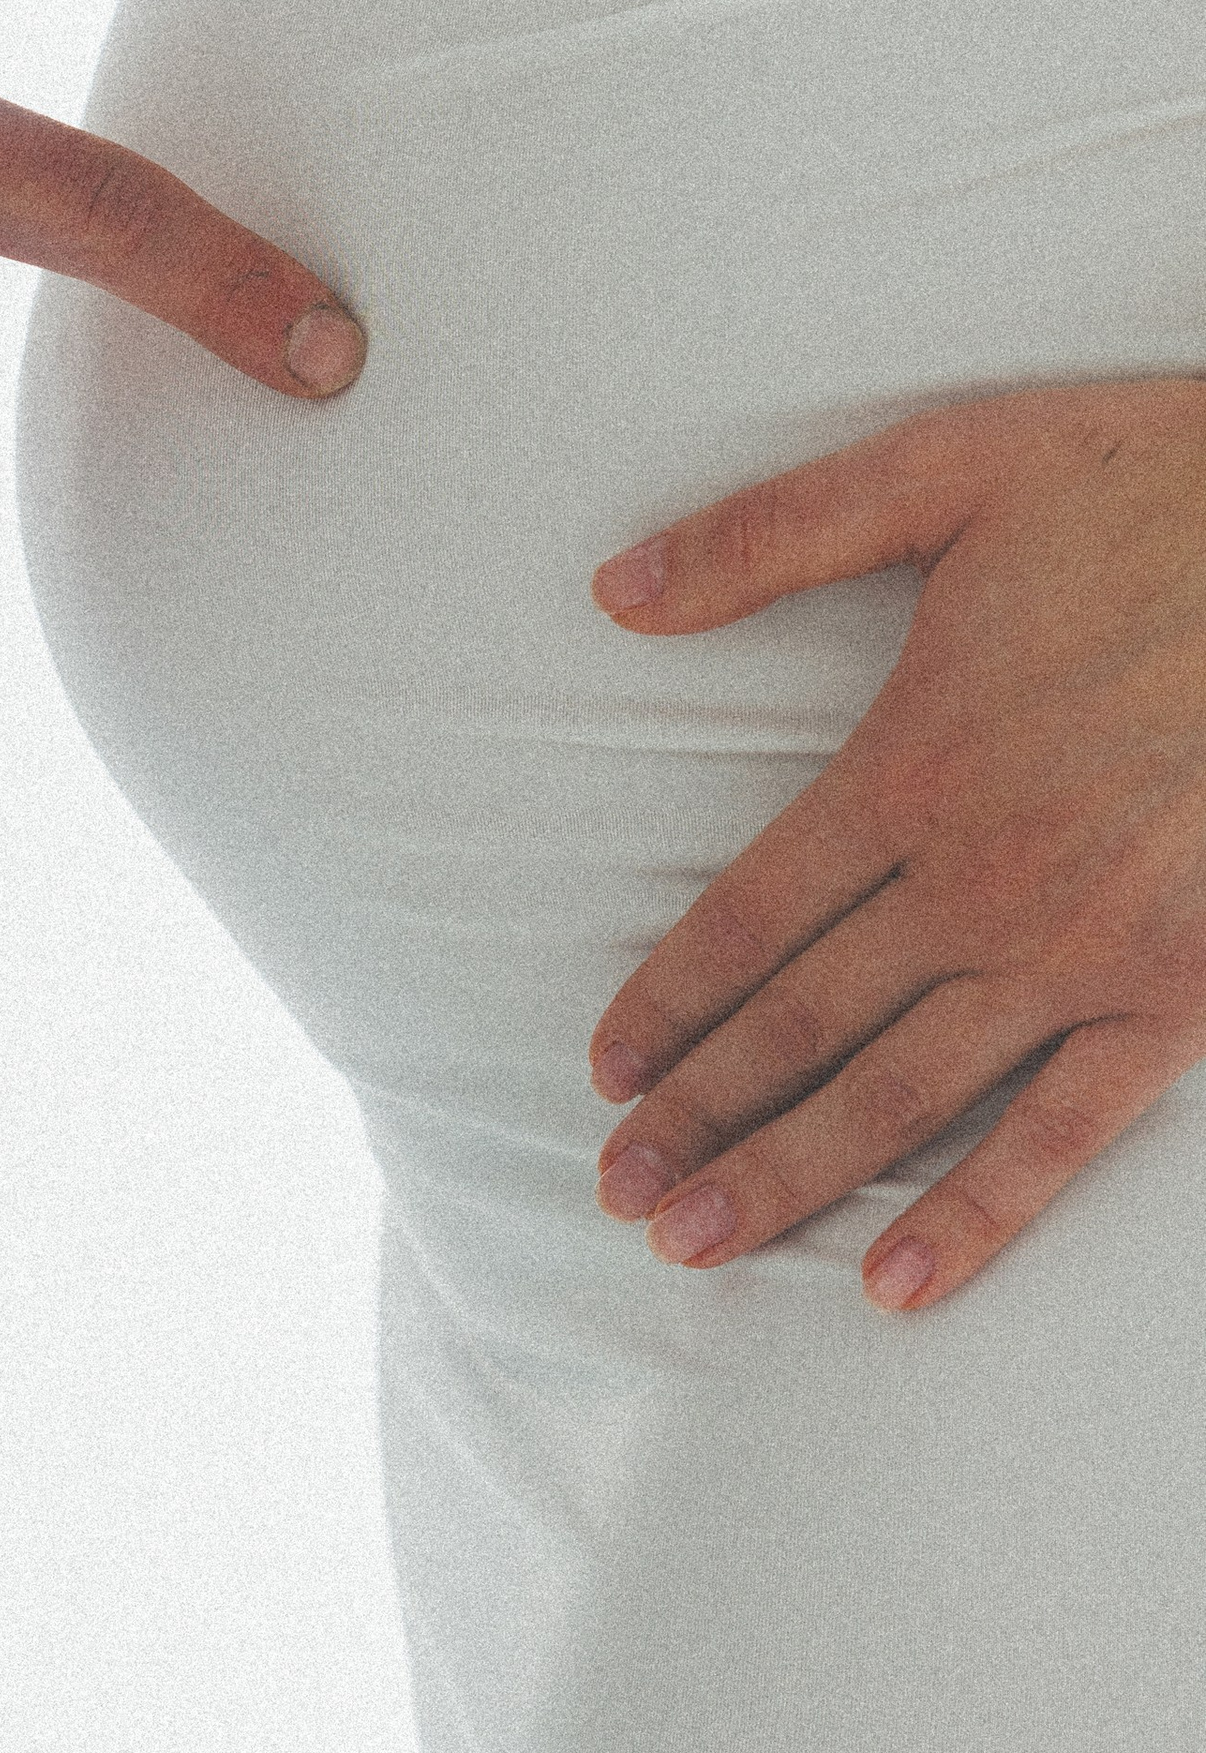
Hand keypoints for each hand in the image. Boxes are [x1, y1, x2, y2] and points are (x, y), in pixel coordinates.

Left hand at [584, 377, 1205, 1316]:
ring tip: (692, 1244)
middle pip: (800, 1022)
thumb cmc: (1159, 489)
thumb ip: (770, 533)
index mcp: (912, 760)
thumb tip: (611, 587)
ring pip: (898, 1089)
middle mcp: (979, 876)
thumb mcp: (949, 468)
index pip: (748, 913)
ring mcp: (1082, 948)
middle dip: (698, 1115)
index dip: (667, 1001)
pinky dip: (973, 1213)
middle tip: (615, 1192)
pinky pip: (1062, 1130)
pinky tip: (893, 1284)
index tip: (604, 1072)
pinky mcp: (1183, 991)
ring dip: (786, 1174)